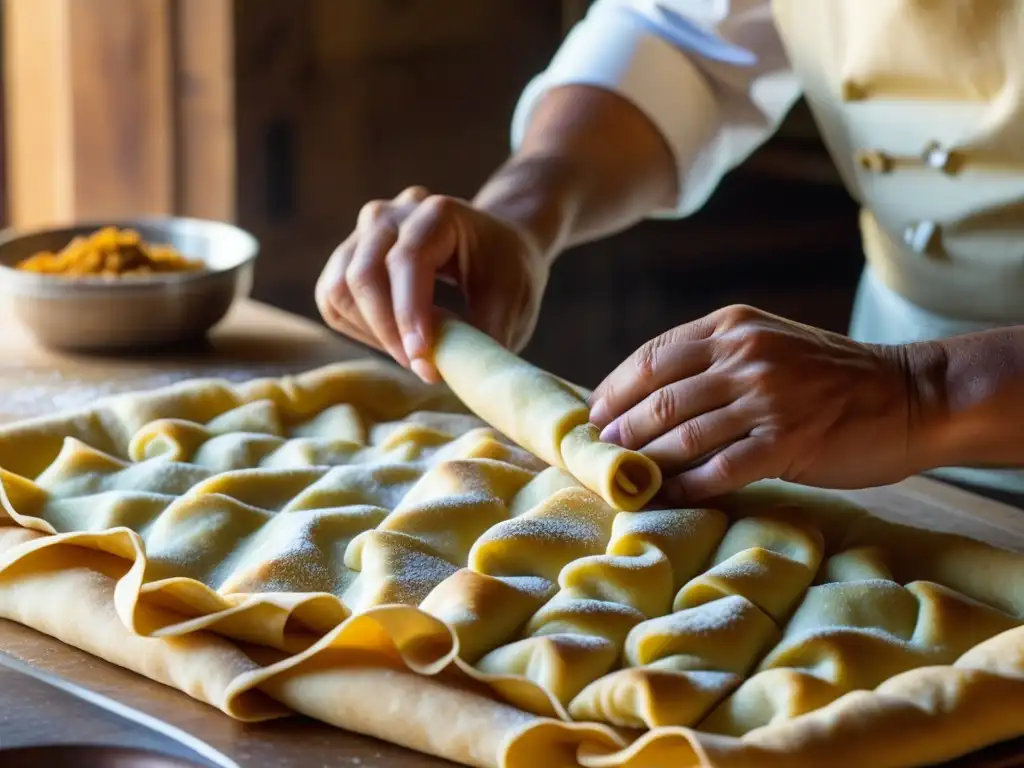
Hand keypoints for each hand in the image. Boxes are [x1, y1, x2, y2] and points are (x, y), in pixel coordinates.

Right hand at [315, 185, 548, 381]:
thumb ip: (482, 338)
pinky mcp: (350, 253)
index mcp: (439, 214)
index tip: (421, 361)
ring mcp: (366, 232)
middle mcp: (393, 214)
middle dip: (387, 330)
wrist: (494, 246)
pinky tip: (391, 339)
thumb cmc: (506, 273)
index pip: (408, 261)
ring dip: (369, 331)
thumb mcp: (511, 304)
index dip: (409, 314)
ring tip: (409, 354)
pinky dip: (356, 327)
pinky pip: (333, 297)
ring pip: (339, 287)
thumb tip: (445, 375)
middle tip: (420, 367)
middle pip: (363, 273)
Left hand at [588, 305, 929, 501]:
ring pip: (681, 434)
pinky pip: (719, 470)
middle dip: (621, 430)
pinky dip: (686, 487)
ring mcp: (767, 397)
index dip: (614, 389)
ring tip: (626, 478)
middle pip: (659, 397)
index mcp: (733, 327)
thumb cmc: (832, 376)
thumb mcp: (769, 344)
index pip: (653, 355)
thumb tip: (649, 396)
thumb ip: (715, 359)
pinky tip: (666, 498)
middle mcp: (745, 355)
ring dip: (646, 461)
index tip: (594, 416)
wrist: (911, 395)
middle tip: (603, 454)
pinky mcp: (787, 442)